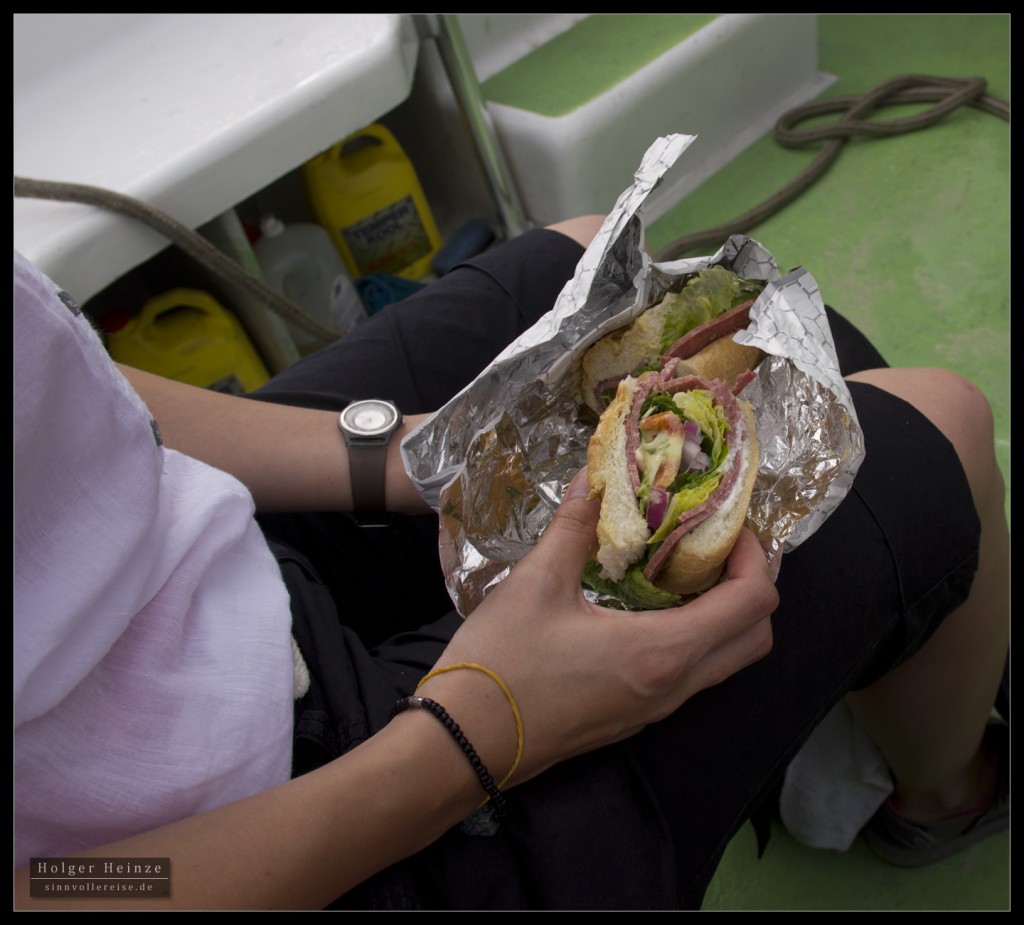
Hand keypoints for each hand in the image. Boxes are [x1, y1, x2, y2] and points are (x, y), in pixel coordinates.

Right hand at [419, 468, 778, 786]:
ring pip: (725, 663)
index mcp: (661, 651)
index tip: (726, 526)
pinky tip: (647, 608)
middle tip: (712, 548)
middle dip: (750, 587)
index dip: (755, 558)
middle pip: (754, 639)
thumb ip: (575, 528)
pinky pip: (691, 677)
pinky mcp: (634, 719)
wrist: (462, 742)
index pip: (752, 604)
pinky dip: (694, 639)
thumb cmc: (501, 663)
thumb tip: (594, 481)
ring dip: (723, 615)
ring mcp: (655, 710)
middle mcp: (673, 686)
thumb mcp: (536, 584)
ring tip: (680, 571)